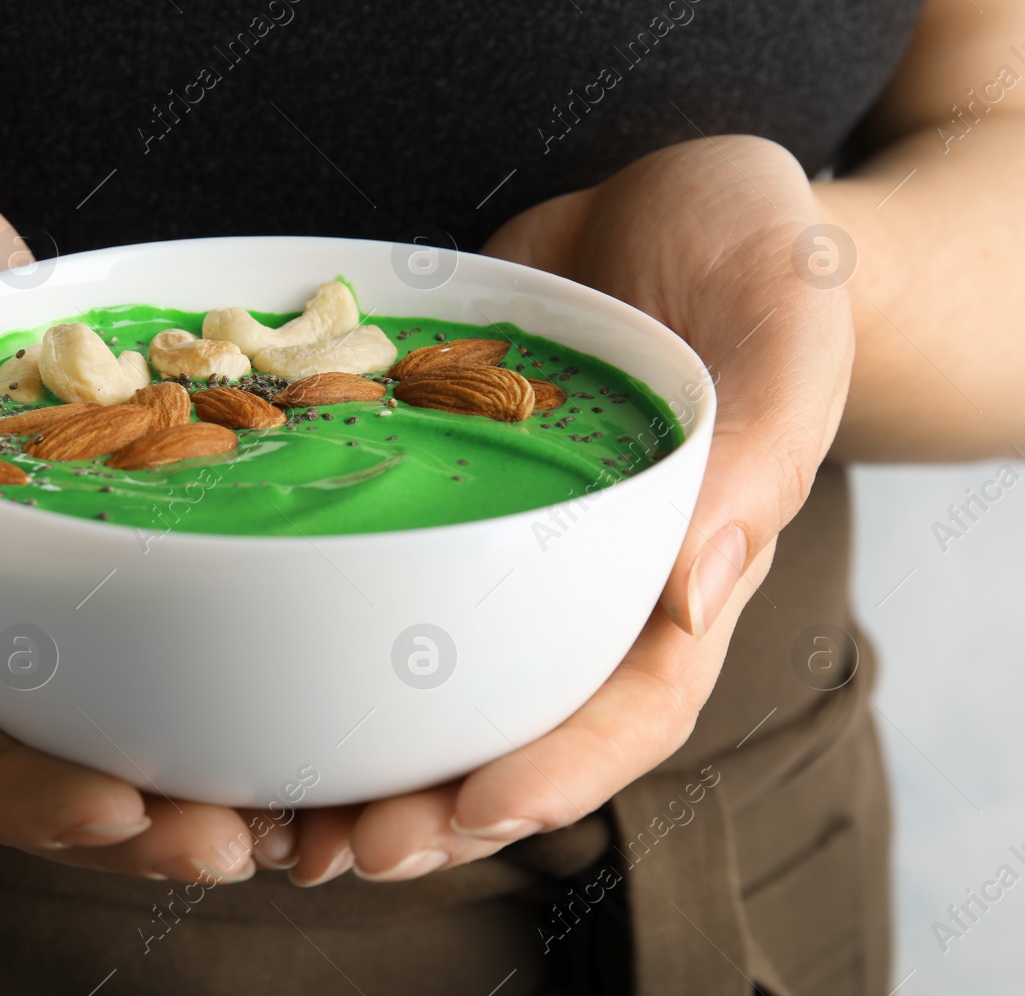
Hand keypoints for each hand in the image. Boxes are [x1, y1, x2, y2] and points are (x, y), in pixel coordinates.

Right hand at [0, 143, 280, 880]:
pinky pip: (131, 587)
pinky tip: (283, 651)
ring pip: (88, 691)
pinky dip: (204, 630)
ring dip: (181, 748)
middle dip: (128, 810)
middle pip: (21, 749)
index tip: (119, 809)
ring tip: (287, 792)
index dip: (14, 798)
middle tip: (241, 838)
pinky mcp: (60, 511)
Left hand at [286, 136, 853, 884]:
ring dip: (363, 750)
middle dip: (431, 801)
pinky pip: (378, 569)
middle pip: (515, 722)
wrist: (670, 190)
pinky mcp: (439, 485)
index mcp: (687, 568)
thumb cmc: (757, 250)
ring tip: (271, 811)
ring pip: (437, 674)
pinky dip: (320, 627)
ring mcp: (508, 541)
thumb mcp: (789, 318)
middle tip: (335, 845)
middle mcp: (588, 578)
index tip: (466, 810)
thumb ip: (764, 445)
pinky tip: (246, 656)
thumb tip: (698, 594)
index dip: (555, 770)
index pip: (631, 706)